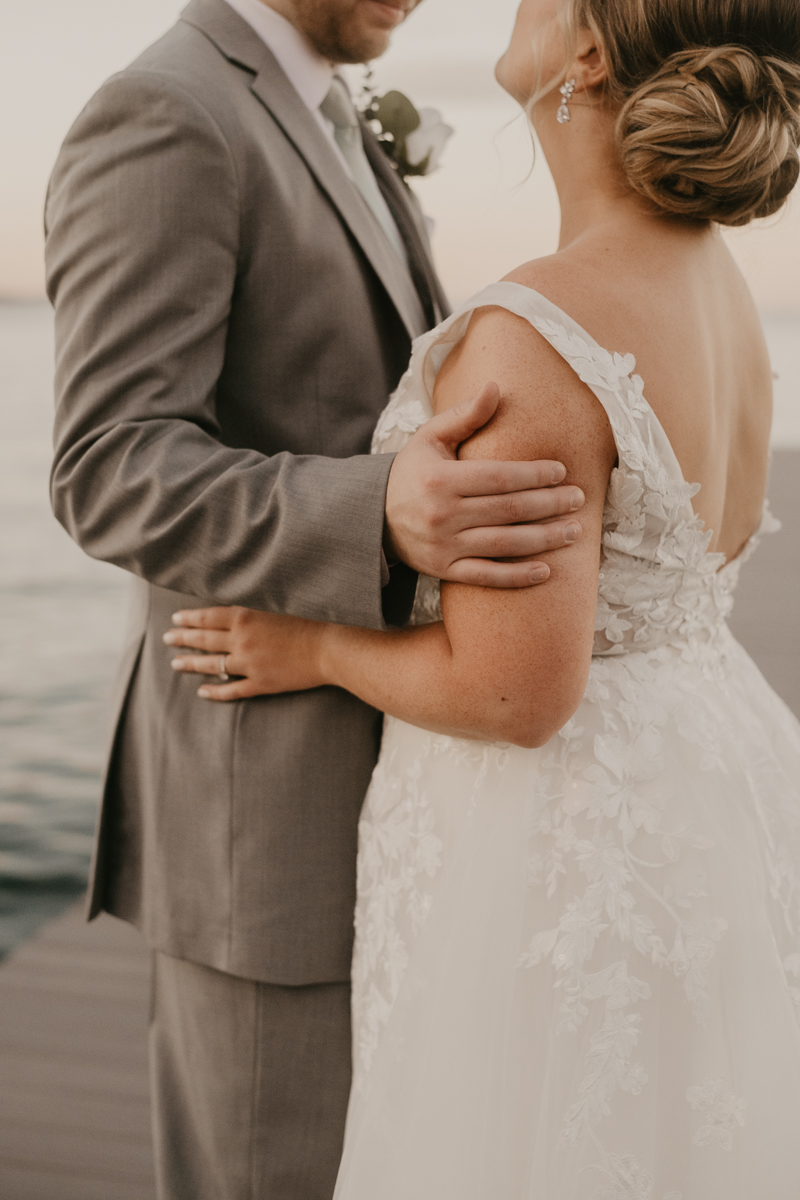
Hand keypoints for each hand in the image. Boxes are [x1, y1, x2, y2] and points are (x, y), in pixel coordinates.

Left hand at [163, 607, 326, 700]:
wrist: (331, 647)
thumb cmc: (312, 619)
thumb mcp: (279, 604)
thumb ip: (254, 606)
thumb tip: (233, 607)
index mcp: (246, 617)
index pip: (208, 617)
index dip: (189, 619)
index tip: (176, 619)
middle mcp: (242, 641)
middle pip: (204, 640)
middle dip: (182, 639)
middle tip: (168, 639)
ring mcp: (250, 664)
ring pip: (212, 665)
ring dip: (191, 664)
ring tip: (176, 664)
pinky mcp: (261, 684)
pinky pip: (232, 690)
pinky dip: (215, 691)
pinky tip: (202, 691)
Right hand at [384, 382, 584, 586]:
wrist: (375, 517)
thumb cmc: (412, 472)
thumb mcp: (431, 438)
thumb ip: (465, 415)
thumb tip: (496, 387)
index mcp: (441, 479)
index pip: (499, 477)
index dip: (534, 475)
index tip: (561, 472)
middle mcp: (442, 514)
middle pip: (508, 510)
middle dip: (549, 505)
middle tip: (579, 499)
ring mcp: (443, 546)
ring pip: (504, 544)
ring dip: (544, 539)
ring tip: (574, 531)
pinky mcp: (444, 571)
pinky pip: (486, 577)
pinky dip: (517, 577)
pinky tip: (546, 571)